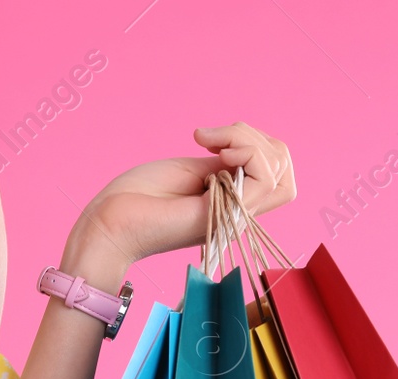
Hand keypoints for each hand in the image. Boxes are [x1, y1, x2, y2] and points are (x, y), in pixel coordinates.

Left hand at [62, 123, 295, 288]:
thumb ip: (226, 162)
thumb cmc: (140, 197)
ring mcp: (237, 215)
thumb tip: (248, 148)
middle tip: (211, 138)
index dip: (257, 144)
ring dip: (246, 139)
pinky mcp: (228, 215)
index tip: (215, 140)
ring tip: (207, 141)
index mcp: (234, 201)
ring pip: (277, 171)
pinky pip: (263, 177)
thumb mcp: (192, 168)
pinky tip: (211, 150)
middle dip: (255, 137)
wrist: (113, 222)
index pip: (278, 173)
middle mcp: (241, 211)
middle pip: (284, 169)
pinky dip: (243, 149)